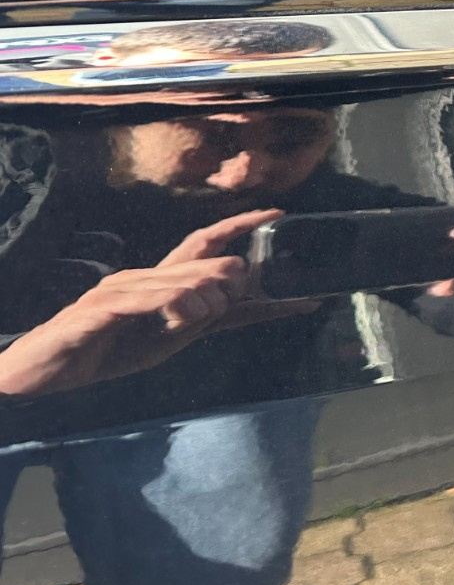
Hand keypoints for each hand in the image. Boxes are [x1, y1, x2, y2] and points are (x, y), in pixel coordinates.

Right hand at [0, 208, 311, 397]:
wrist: (44, 371)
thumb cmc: (106, 350)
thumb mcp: (165, 338)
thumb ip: (200, 318)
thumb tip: (238, 301)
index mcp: (160, 281)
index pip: (207, 243)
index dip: (242, 227)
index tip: (278, 213)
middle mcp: (142, 276)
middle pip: (204, 264)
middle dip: (229, 286)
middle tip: (221, 309)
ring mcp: (118, 290)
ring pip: (179, 284)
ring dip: (202, 305)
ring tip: (198, 320)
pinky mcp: (97, 311)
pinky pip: (139, 302)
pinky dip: (167, 307)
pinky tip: (182, 315)